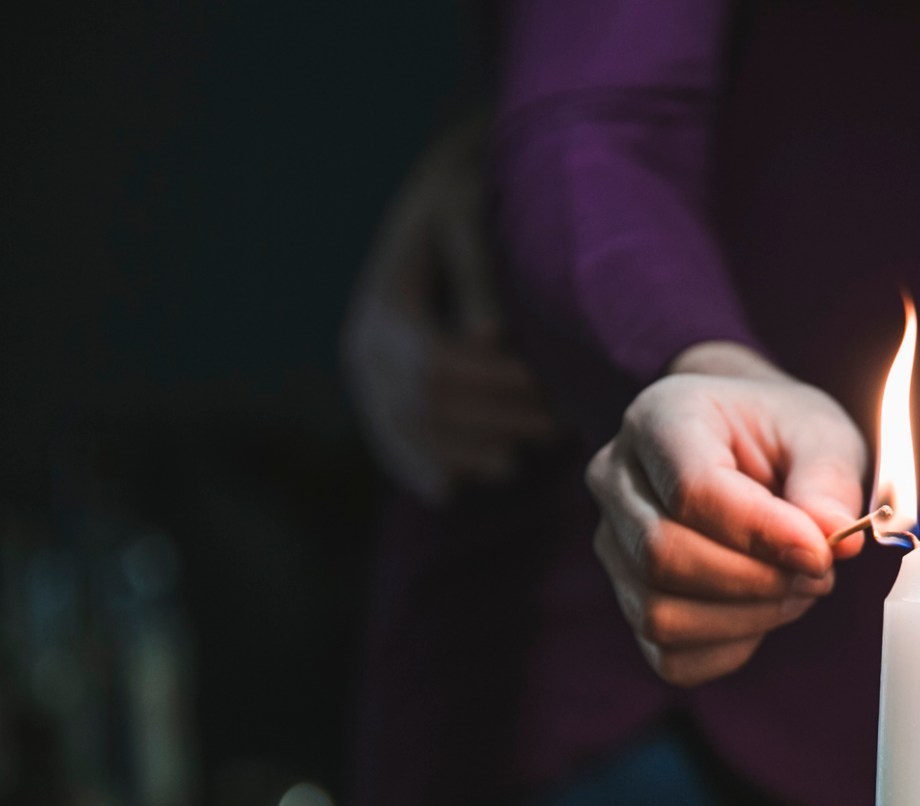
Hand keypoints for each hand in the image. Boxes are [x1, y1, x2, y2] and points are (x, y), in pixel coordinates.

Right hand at [342, 118, 560, 502]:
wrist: (433, 202)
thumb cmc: (463, 204)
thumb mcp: (468, 219)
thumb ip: (477, 274)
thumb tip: (487, 337)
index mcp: (389, 305)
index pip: (440, 367)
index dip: (499, 391)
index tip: (553, 397)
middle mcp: (365, 344)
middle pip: (426, 406)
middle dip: (493, 424)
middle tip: (554, 432)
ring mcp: (364, 371)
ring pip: (409, 431)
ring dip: (463, 453)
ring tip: (520, 463)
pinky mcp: (374, 388)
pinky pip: (389, 439)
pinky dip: (420, 465)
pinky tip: (452, 489)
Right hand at [587, 342, 868, 686]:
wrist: (749, 446)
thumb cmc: (781, 435)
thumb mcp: (820, 435)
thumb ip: (828, 483)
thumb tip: (836, 539)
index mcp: (660, 418)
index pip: (690, 491)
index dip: (761, 533)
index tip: (821, 552)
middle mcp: (617, 479)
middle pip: (664, 556)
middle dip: (756, 581)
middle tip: (818, 574)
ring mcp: (614, 543)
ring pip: (660, 613)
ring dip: (746, 618)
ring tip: (795, 589)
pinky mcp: (628, 598)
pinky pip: (670, 655)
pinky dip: (729, 648)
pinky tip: (763, 613)